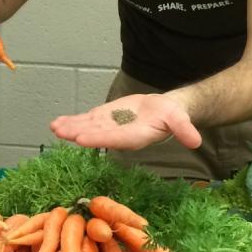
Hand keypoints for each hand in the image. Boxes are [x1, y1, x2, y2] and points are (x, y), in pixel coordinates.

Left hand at [49, 93, 202, 150]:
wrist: (165, 111)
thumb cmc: (173, 115)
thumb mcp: (180, 119)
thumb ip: (184, 129)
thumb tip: (196, 141)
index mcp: (135, 136)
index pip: (115, 139)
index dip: (98, 138)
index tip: (82, 138)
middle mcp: (119, 135)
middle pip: (96, 135)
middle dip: (78, 133)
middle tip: (61, 132)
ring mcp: (110, 127)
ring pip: (88, 127)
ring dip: (71, 127)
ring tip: (54, 127)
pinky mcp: (105, 119)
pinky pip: (86, 121)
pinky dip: (72, 121)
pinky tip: (57, 123)